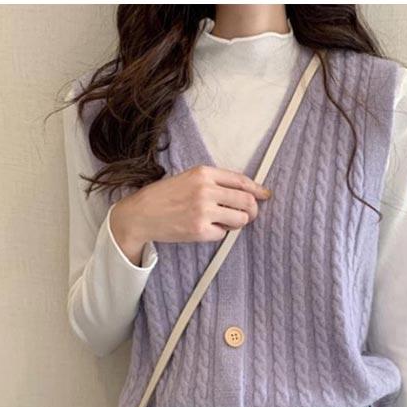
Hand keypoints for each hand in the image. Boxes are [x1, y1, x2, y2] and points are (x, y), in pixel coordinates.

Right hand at [109, 164, 271, 262]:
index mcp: (204, 173)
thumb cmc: (165, 196)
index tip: (265, 195)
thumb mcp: (189, 178)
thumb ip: (215, 182)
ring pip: (240, 219)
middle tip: (248, 215)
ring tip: (224, 221)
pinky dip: (219, 232)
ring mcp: (203, 211)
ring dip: (237, 222)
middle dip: (252, 210)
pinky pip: (224, 234)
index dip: (257, 189)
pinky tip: (206, 228)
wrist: (141, 214)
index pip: (241, 181)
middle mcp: (206, 190)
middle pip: (247, 201)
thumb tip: (244, 191)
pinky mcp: (200, 230)